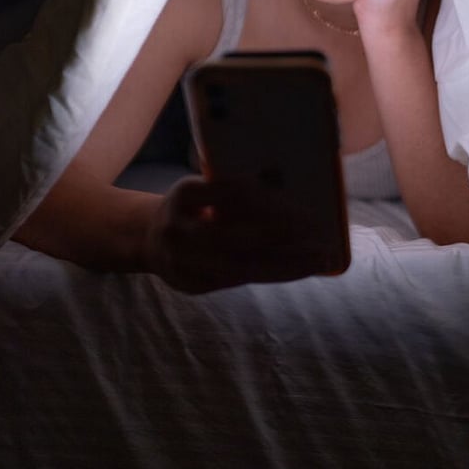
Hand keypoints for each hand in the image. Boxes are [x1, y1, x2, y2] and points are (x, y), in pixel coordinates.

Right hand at [144, 176, 328, 293]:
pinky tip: (302, 268)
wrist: (148, 239)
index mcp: (183, 195)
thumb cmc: (192, 206)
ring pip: (241, 267)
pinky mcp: (195, 285)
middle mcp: (178, 230)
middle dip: (279, 233)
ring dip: (285, 263)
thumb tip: (287, 184)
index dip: (260, 196)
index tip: (296, 199)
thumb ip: (233, 190)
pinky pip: (241, 280)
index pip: (227, 193)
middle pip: (234, 235)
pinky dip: (274, 273)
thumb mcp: (203, 187)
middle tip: (315, 227)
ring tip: (320, 257)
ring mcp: (183, 262)